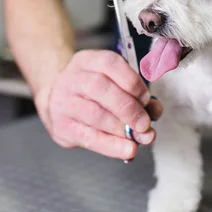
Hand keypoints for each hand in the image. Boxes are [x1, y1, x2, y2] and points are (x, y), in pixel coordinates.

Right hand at [34, 50, 162, 160]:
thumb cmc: (92, 93)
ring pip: (94, 114)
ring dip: (121, 128)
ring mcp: (62, 102)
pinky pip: (88, 137)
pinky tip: (127, 150)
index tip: (147, 99)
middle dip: (128, 107)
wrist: (57, 103)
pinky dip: (111, 146)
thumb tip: (155, 110)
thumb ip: (137, 95)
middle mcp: (72, 78)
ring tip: (139, 138)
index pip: (109, 63)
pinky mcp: (61, 126)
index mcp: (87, 61)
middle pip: (100, 88)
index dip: (132, 81)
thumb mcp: (112, 84)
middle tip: (145, 123)